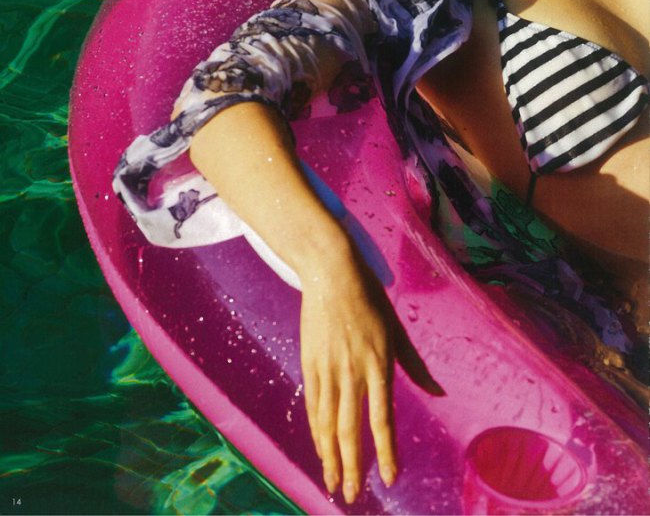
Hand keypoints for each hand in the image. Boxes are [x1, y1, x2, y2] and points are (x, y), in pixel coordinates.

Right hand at [299, 257, 443, 503]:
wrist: (331, 274)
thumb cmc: (369, 299)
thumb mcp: (397, 329)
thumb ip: (415, 365)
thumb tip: (439, 392)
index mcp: (379, 364)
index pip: (382, 419)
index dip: (385, 451)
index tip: (389, 478)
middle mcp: (353, 372)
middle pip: (350, 430)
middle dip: (352, 466)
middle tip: (352, 496)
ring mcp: (328, 369)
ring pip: (327, 423)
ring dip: (330, 456)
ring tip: (333, 482)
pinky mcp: (311, 364)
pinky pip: (314, 405)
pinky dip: (316, 431)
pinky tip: (320, 448)